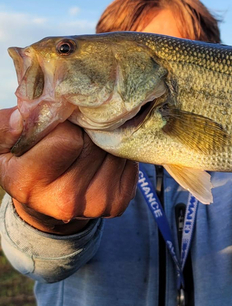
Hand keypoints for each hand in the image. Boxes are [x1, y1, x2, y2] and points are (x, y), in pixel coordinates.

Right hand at [0, 107, 137, 234]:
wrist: (47, 200)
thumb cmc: (26, 161)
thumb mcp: (4, 144)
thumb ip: (6, 127)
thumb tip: (24, 116)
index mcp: (29, 182)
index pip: (67, 139)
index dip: (67, 125)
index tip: (61, 124)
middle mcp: (64, 201)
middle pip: (96, 144)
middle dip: (90, 130)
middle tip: (79, 130)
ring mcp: (95, 205)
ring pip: (115, 151)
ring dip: (106, 141)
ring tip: (90, 143)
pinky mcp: (117, 203)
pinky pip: (129, 163)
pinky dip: (119, 155)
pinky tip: (103, 156)